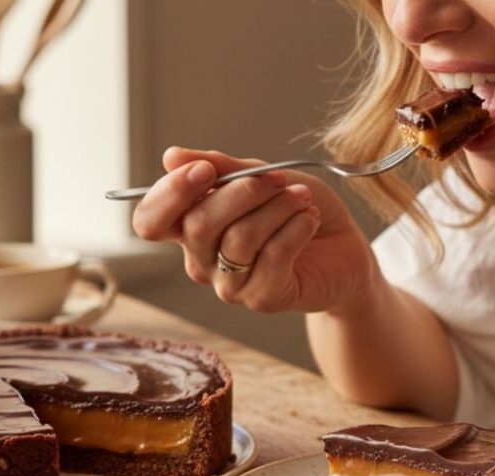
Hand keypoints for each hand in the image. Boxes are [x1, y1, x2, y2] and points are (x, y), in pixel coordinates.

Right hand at [132, 146, 378, 313]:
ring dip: (278, 208)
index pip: (151, 220)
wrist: (343, 246)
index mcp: (190, 228)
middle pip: (198, 225)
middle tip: (279, 179)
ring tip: (302, 199)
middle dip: (242, 191)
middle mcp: (201, 261)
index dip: (170, 194)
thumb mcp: (261, 174)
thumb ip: (219, 168)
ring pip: (239, 239)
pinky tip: (310, 220)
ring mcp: (230, 285)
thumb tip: (171, 156)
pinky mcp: (263, 298)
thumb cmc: (297, 208)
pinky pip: (273, 257)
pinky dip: (296, 228)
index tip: (206, 170)